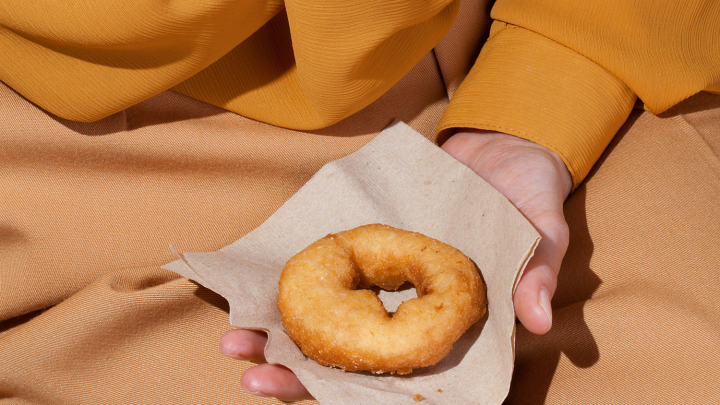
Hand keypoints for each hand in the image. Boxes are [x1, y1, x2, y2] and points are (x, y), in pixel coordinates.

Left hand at [220, 129, 571, 399]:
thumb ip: (537, 273)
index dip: (359, 397)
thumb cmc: (528, 196)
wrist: (502, 147)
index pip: (404, 378)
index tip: (313, 397)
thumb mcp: (543, 230)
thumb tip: (538, 320)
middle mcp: (410, 314)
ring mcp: (383, 283)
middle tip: (252, 376)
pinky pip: (326, 275)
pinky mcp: (365, 250)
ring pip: (327, 324)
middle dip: (299, 373)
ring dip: (280, 335)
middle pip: (352, 361)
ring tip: (235, 342)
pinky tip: (249, 296)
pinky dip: (290, 289)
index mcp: (449, 327)